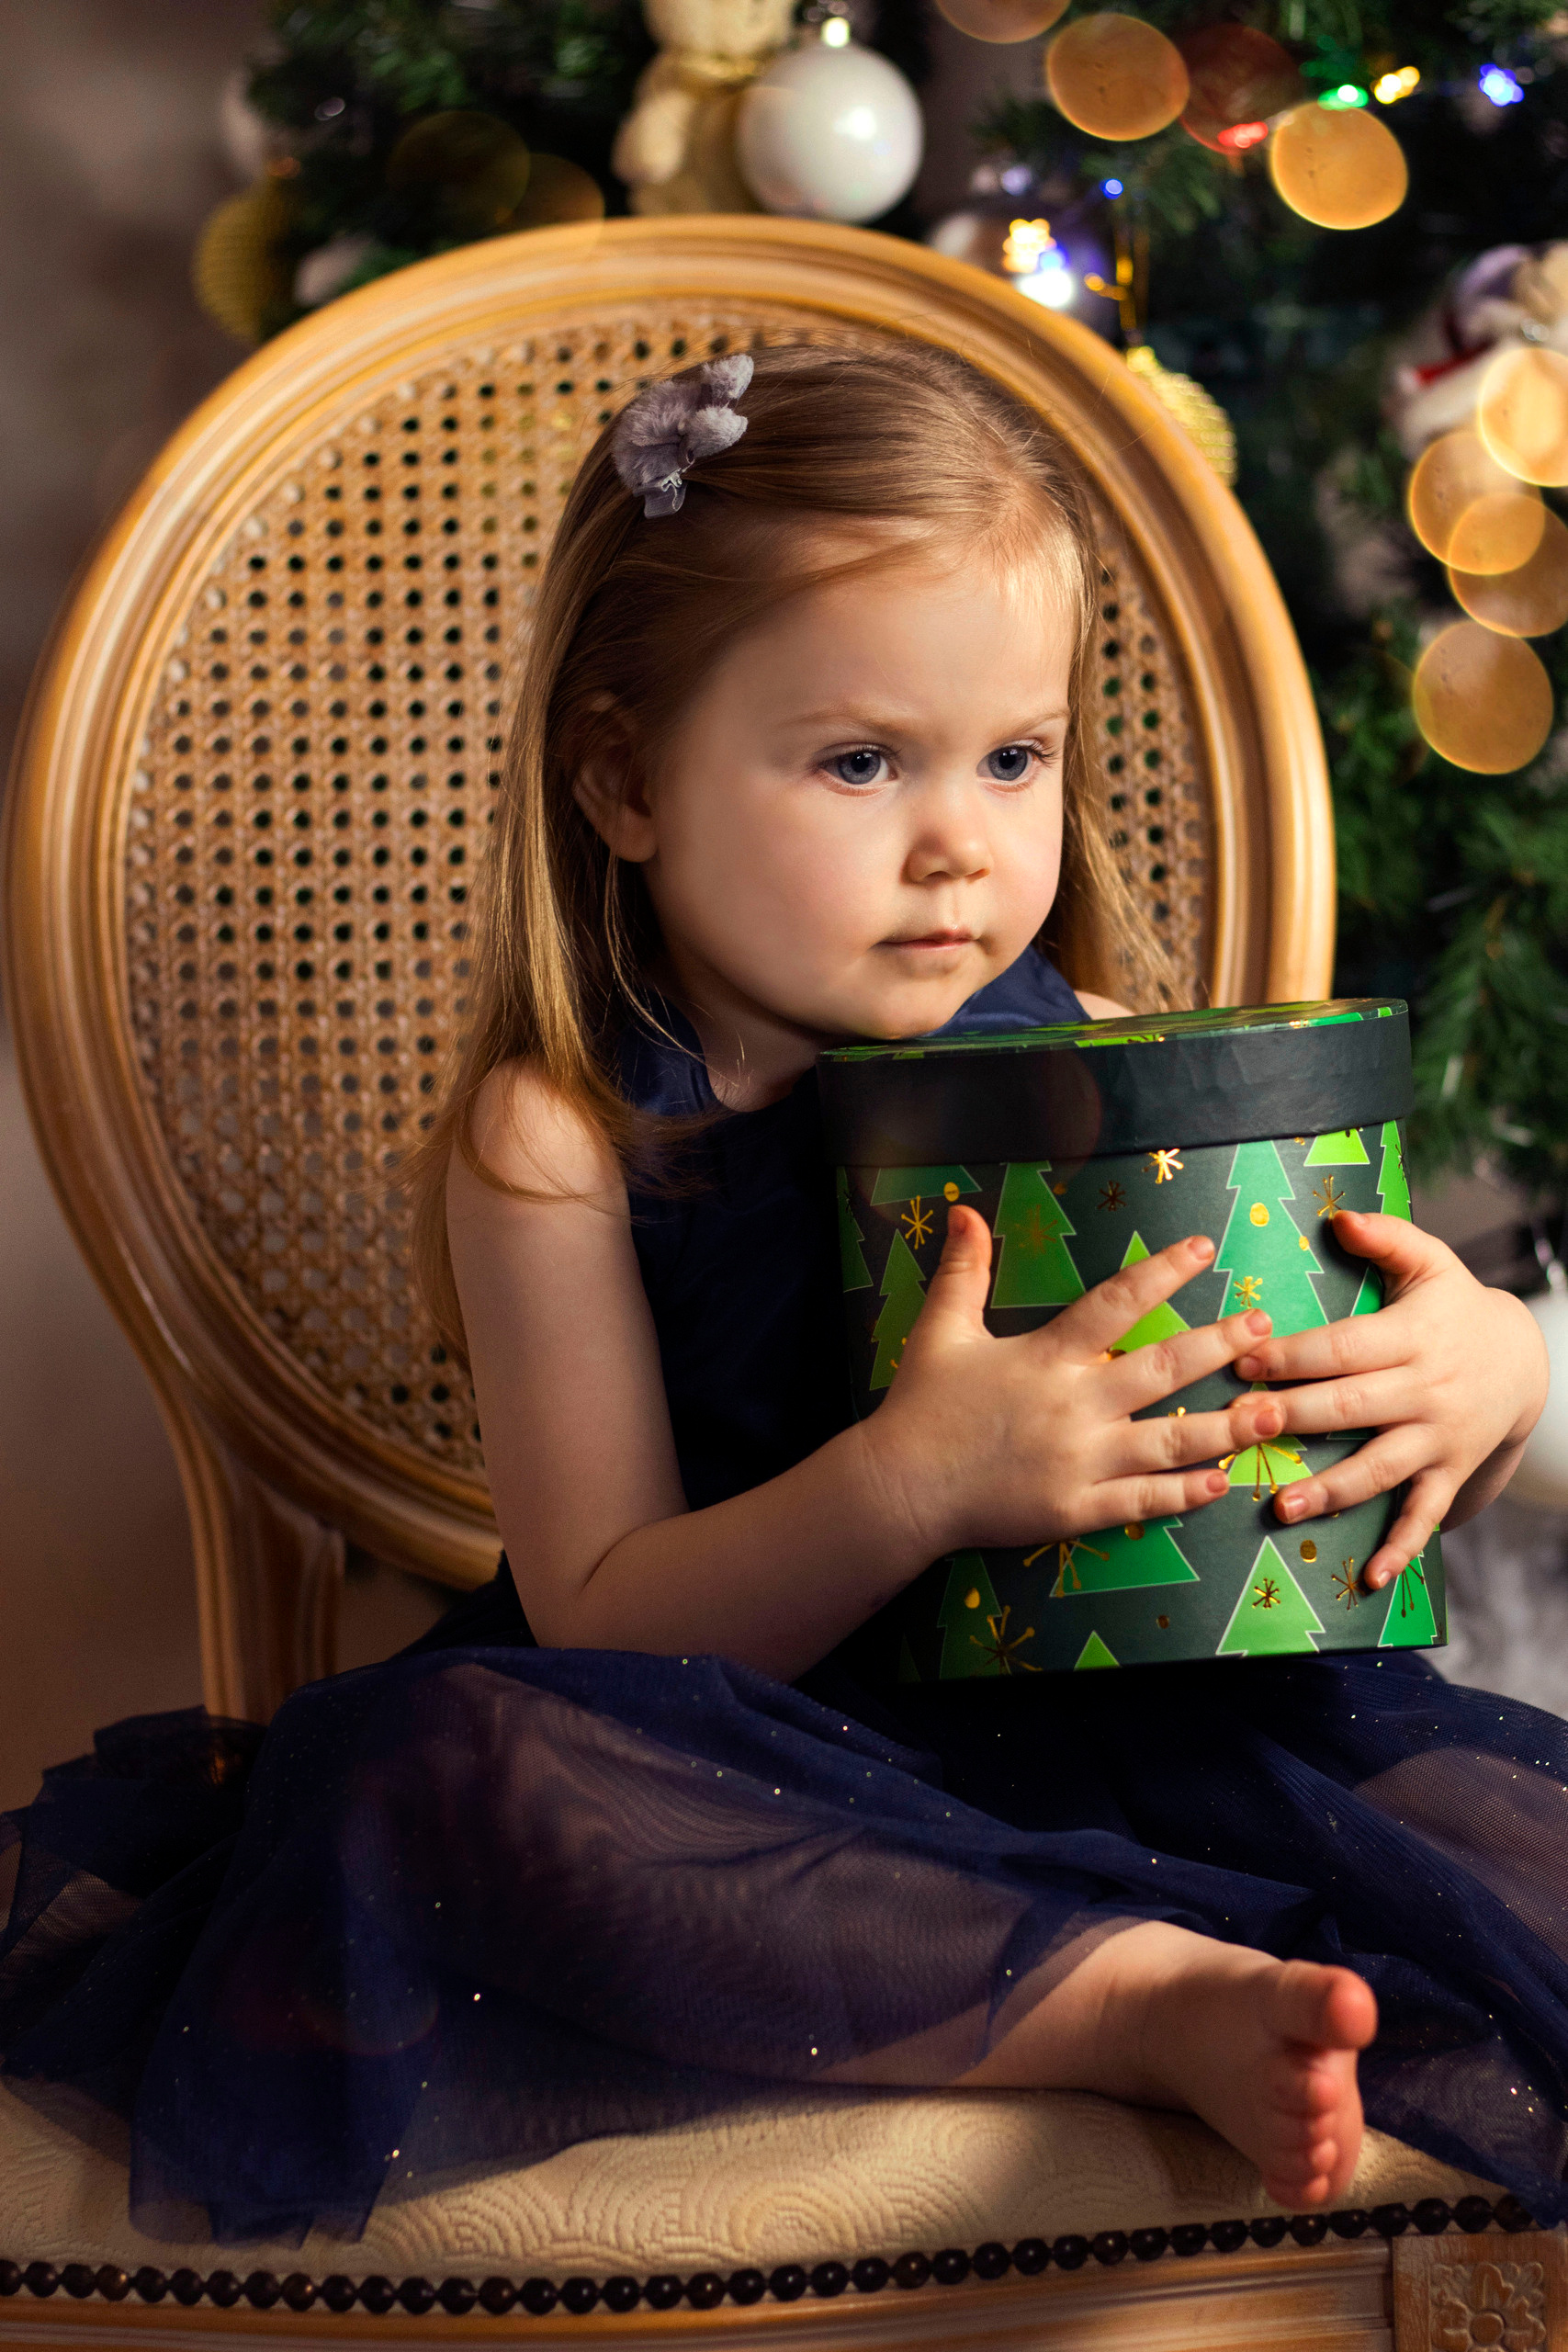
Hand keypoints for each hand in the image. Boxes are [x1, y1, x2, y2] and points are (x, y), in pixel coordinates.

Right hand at [866, 1208, 1281, 1559]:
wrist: (900, 1488)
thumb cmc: (922, 1408)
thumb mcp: (940, 1329)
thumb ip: (963, 1270)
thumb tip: (965, 1208)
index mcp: (1046, 1356)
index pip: (1116, 1302)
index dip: (1164, 1271)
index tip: (1205, 1248)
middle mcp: (1074, 1405)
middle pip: (1163, 1369)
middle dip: (1221, 1344)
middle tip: (1268, 1325)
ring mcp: (1080, 1462)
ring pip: (1170, 1440)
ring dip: (1226, 1425)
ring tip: (1272, 1409)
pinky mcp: (1077, 1510)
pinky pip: (1143, 1501)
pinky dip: (1185, 1494)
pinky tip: (1223, 1482)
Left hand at [1231, 1210, 1548, 1587]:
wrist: (1524, 1360)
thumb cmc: (1455, 1307)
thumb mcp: (1432, 1262)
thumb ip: (1387, 1236)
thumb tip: (1339, 1217)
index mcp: (1412, 1336)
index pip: (1344, 1347)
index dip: (1293, 1354)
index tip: (1242, 1357)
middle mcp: (1426, 1391)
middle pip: (1352, 1408)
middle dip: (1296, 1418)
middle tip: (1240, 1427)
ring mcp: (1438, 1438)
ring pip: (1380, 1468)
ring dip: (1331, 1490)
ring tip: (1282, 1506)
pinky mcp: (1449, 1473)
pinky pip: (1423, 1515)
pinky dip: (1401, 1549)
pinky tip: (1371, 1577)